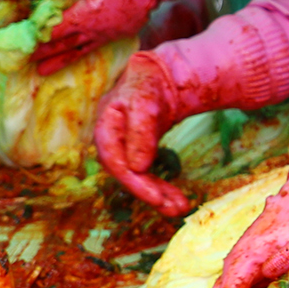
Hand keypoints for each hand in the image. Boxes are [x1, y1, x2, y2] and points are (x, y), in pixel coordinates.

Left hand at [33, 0, 167, 74]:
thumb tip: (47, 0)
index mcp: (81, 16)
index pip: (52, 32)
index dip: (35, 40)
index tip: (20, 45)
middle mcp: (93, 30)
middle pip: (63, 45)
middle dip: (42, 54)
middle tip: (23, 64)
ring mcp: (108, 34)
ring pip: (79, 50)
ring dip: (60, 61)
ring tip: (44, 71)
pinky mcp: (121, 33)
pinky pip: (97, 45)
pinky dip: (83, 51)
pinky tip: (76, 54)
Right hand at [93, 54, 191, 214]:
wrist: (156, 77)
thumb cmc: (148, 85)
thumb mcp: (146, 101)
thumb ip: (141, 130)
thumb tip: (137, 167)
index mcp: (107, 126)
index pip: (116, 160)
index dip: (134, 181)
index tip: (156, 197)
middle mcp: (112, 141)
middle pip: (127, 173)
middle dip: (150, 193)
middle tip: (174, 209)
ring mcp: (123, 148)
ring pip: (138, 177)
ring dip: (158, 195)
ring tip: (180, 210)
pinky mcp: (137, 153)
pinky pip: (146, 175)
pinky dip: (161, 188)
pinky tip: (175, 201)